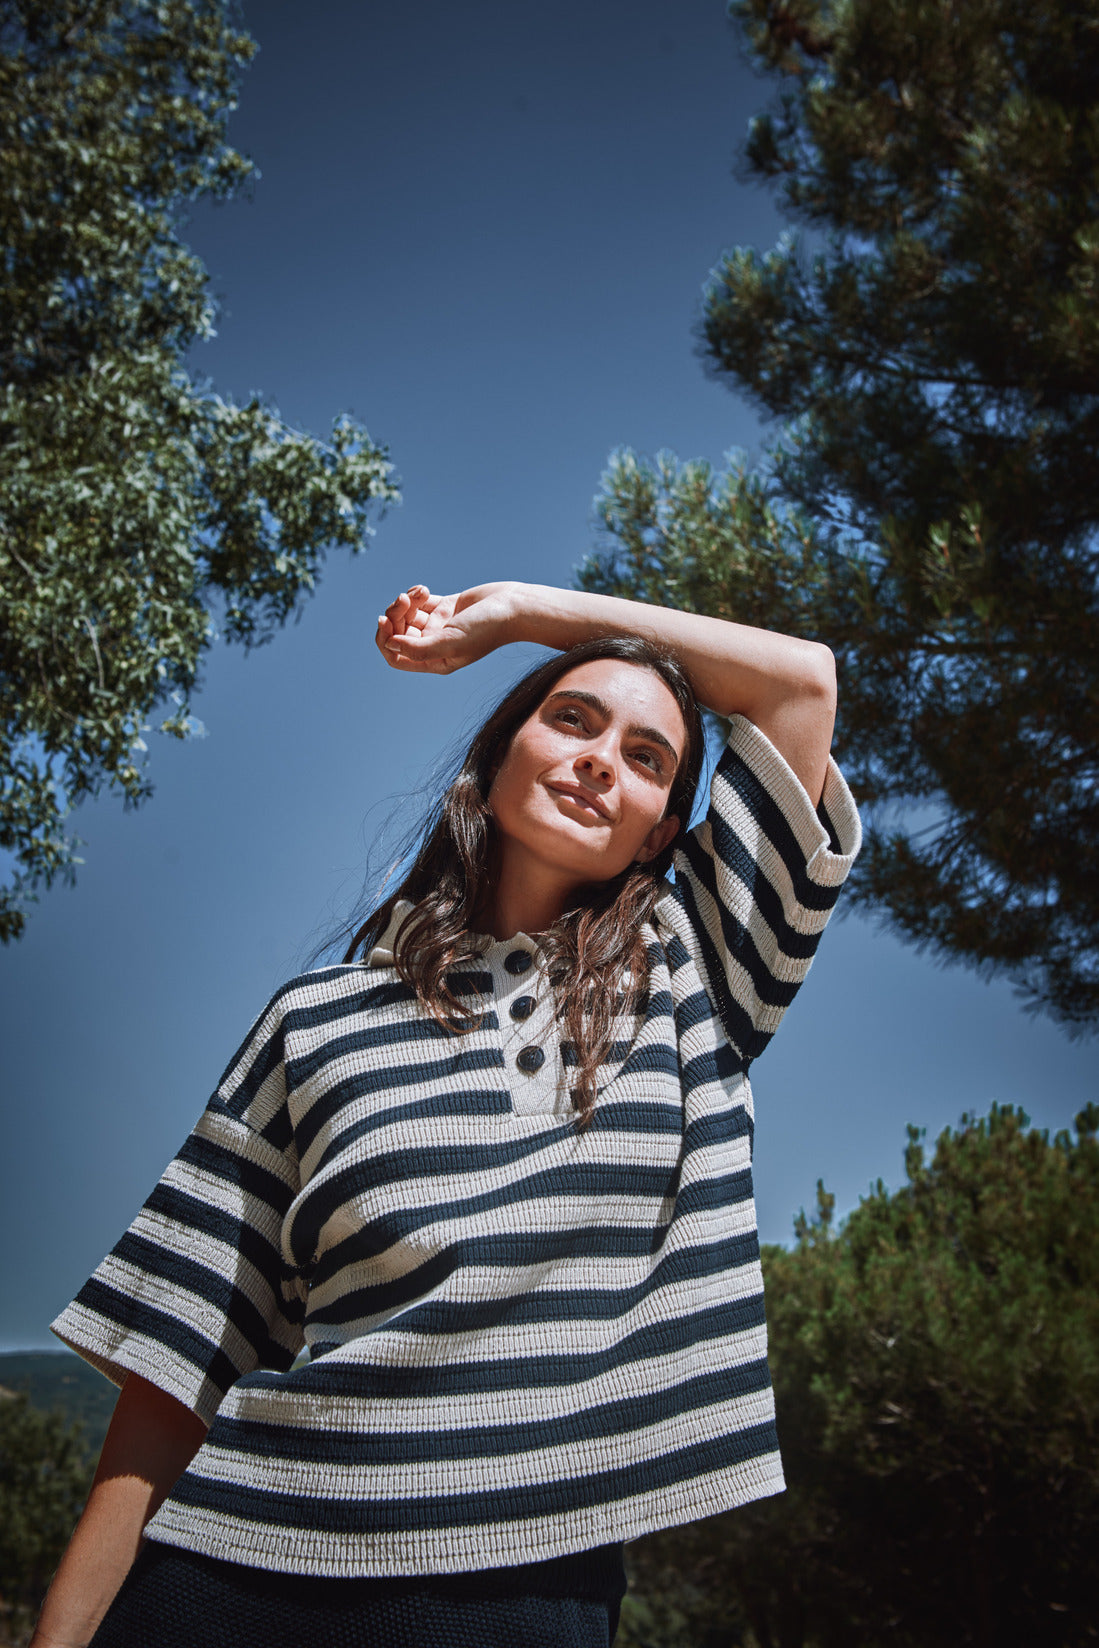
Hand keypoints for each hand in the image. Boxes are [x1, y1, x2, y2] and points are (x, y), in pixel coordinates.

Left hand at [375, 582, 517, 673]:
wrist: (512, 607)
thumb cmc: (486, 630)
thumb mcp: (450, 642)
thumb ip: (418, 648)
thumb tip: (389, 644)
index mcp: (435, 660)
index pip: (397, 656)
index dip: (385, 640)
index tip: (384, 621)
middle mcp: (435, 645)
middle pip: (399, 633)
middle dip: (395, 615)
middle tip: (403, 600)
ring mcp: (439, 625)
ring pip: (407, 615)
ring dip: (406, 601)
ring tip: (418, 592)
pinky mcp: (445, 607)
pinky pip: (419, 602)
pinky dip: (415, 594)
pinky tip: (423, 589)